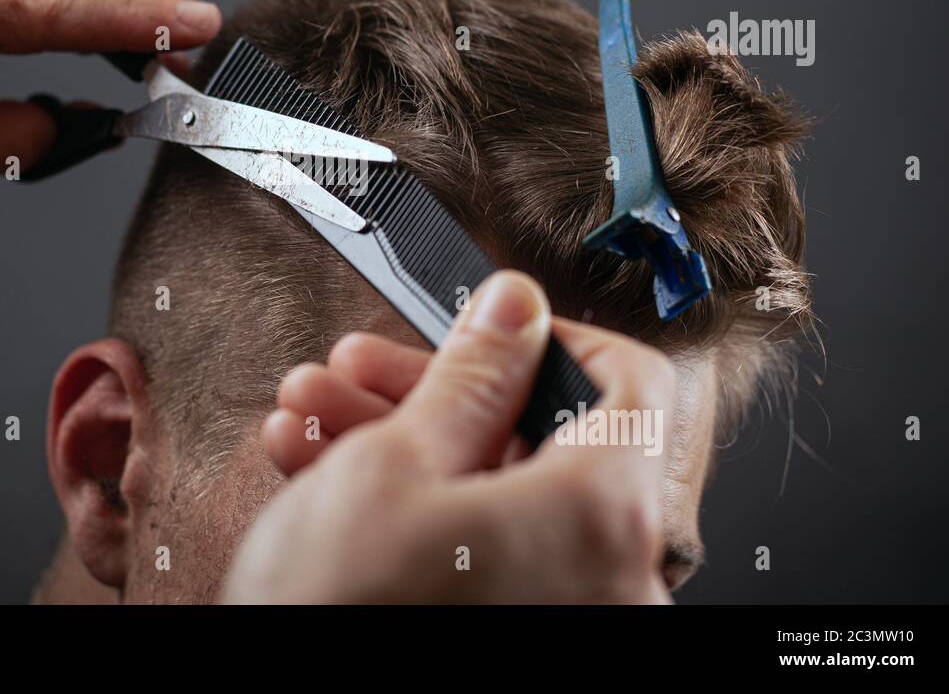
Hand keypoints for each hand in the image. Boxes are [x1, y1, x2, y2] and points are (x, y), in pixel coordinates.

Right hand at [222, 271, 675, 603]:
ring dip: (402, 444)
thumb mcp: (395, 464)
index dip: (550, 338)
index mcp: (601, 517)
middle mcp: (609, 579)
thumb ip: (474, 373)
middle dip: (434, 391)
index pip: (632, 384)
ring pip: (494, 497)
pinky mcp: (519, 639)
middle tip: (361, 371)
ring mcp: (566, 619)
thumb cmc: (339, 615)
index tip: (490, 328)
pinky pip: (481, 554)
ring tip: (316, 420)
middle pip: (541, 441)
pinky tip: (326, 475)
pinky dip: (414, 512)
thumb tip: (516, 308)